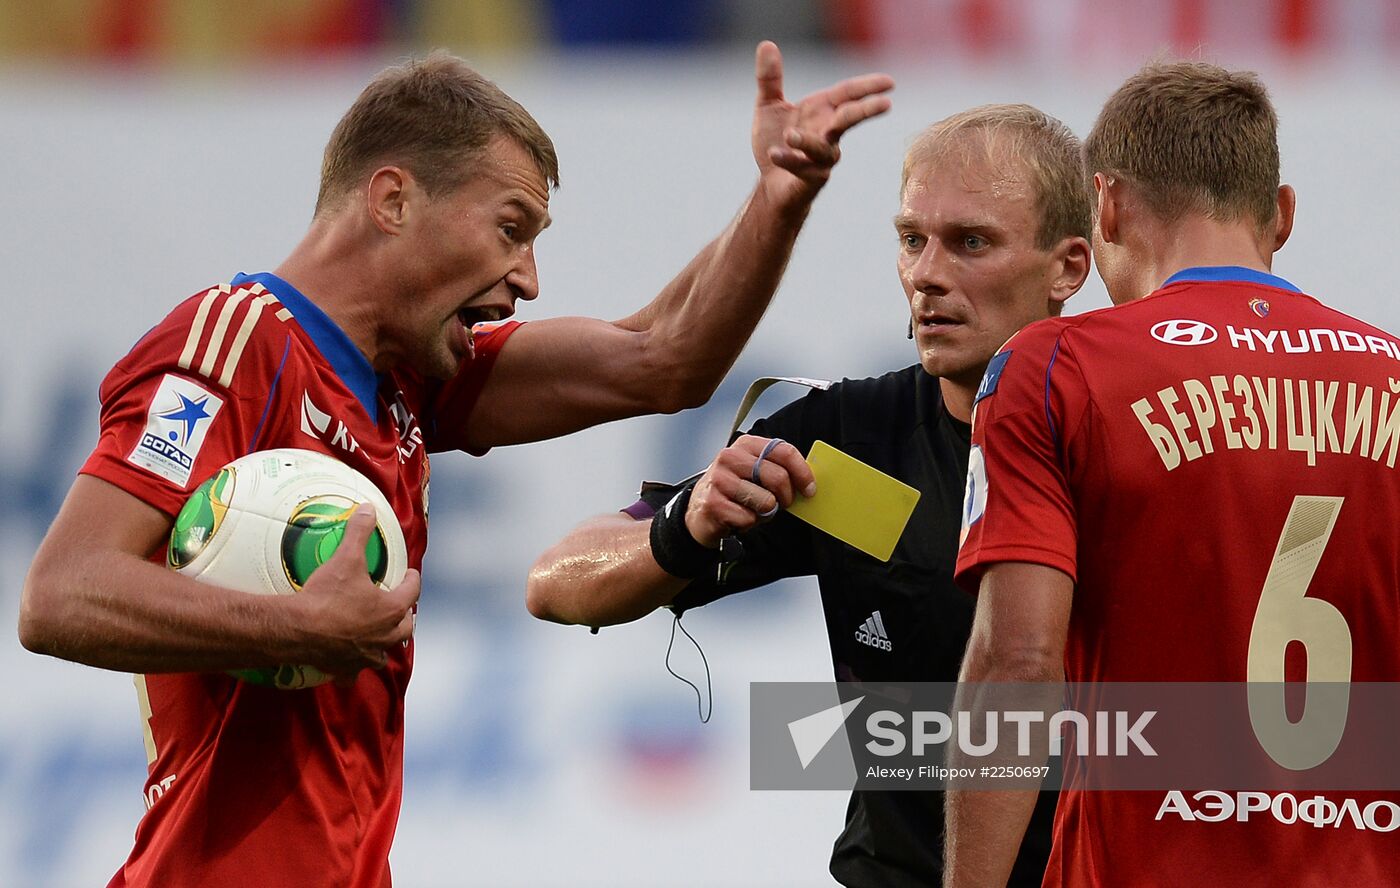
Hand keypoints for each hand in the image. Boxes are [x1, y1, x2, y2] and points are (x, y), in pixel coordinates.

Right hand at [284, 503, 420, 677]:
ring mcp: (366, 656)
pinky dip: (352, 669)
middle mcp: (385, 636)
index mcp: (391, 609)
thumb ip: (359, 532)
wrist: (298, 630)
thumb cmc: (327, 595)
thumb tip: (368, 508)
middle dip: (404, 616)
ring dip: (384, 643)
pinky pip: (353, 673)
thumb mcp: (346, 558)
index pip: (412, 592)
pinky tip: (348, 667)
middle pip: (405, 627)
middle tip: (399, 607)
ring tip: (379, 635)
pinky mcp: (345, 669)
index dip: (412, 580)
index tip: (410, 573)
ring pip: (384, 653)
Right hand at [684, 435, 816, 547]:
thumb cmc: (734, 491)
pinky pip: (749, 518)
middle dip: (787, 496)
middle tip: (782, 504)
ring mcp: (719, 480)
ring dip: (766, 512)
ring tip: (752, 509)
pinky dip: (749, 523)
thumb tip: (808, 481)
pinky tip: (738, 517)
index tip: (810, 489)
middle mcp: (729, 457)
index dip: (802, 472)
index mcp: (745, 445)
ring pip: (766, 501)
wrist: (698, 511)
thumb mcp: (753, 472)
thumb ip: (776, 469)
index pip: (783, 451)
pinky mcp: (713, 503)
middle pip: (778, 477)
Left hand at [750, 40, 893, 206]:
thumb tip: (766, 44)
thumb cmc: (776, 142)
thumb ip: (770, 79)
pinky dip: (788, 159)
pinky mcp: (812, 179)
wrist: (771, 183)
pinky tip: (774, 154)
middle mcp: (829, 133)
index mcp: (823, 111)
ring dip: (807, 141)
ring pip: (823, 148)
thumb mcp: (768, 106)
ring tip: (789, 135)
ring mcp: (823, 158)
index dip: (867, 87)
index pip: (848, 94)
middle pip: (850, 119)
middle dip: (867, 111)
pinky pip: (802, 167)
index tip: (890, 82)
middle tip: (887, 104)